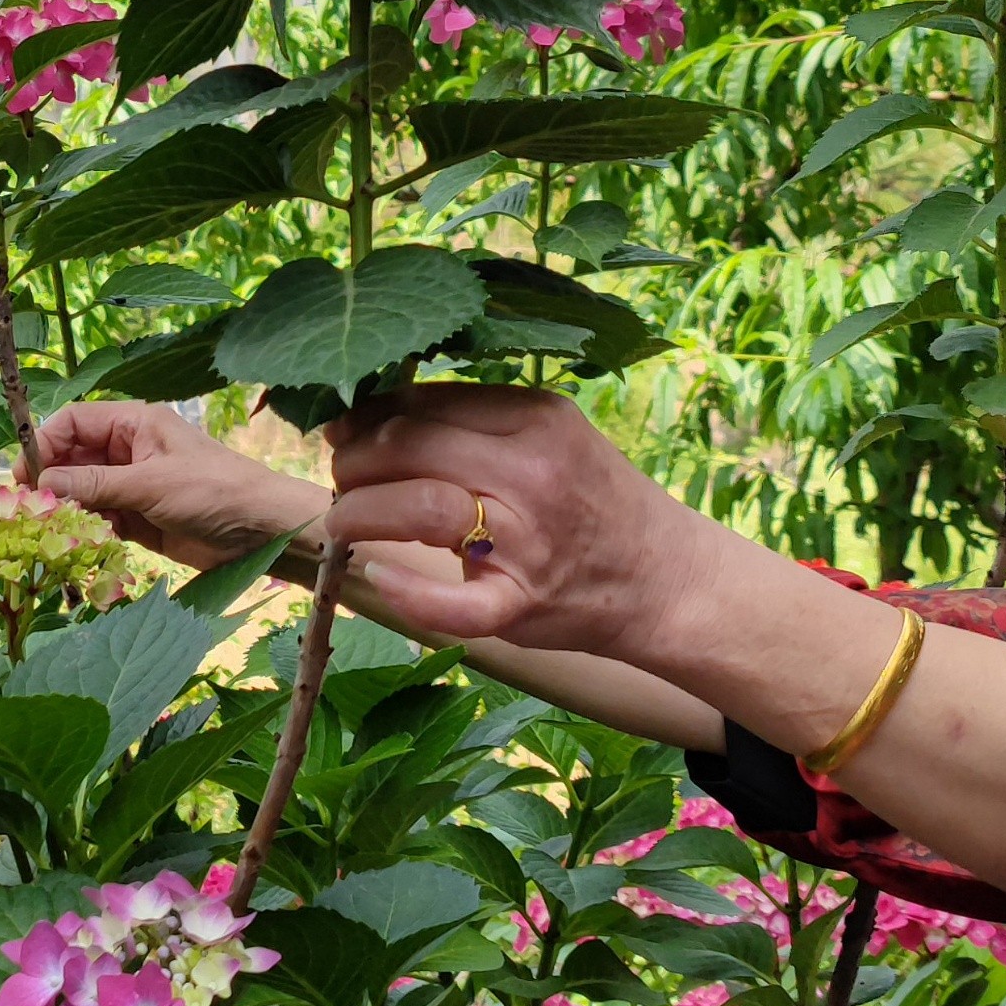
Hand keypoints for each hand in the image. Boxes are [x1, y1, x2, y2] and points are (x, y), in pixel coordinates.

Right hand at [33, 403, 328, 571]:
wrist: (264, 531)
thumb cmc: (216, 491)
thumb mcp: (151, 484)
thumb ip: (95, 484)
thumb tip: (42, 484)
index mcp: (135, 424)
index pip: (73, 422)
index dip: (44, 444)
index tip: (25, 477)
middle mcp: (129, 450)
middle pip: (72, 458)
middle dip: (52, 481)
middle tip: (32, 511)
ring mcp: (133, 486)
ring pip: (83, 492)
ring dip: (67, 510)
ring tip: (54, 531)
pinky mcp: (139, 520)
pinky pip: (100, 520)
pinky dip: (87, 531)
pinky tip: (81, 544)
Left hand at [321, 382, 717, 663]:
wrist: (665, 579)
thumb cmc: (594, 504)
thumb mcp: (552, 438)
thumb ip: (480, 423)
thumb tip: (374, 414)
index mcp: (539, 419)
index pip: (428, 402)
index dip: (369, 415)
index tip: (343, 429)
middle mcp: (533, 471)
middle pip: (411, 446)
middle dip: (354, 460)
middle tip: (341, 477)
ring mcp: (529, 539)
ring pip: (419, 506)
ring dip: (359, 512)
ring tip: (343, 521)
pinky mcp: (522, 603)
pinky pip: (454, 601)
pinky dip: (407, 593)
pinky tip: (379, 578)